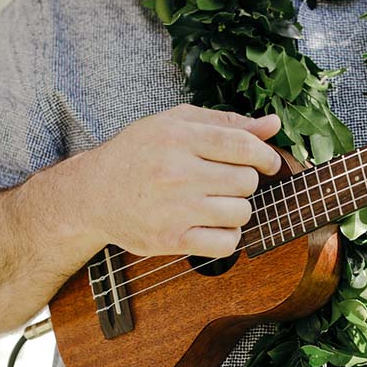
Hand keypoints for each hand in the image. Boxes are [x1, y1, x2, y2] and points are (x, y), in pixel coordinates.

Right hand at [85, 104, 281, 257]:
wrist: (92, 193)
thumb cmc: (139, 153)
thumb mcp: (175, 124)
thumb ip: (226, 122)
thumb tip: (274, 125)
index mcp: (178, 137)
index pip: (242, 145)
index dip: (265, 156)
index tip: (268, 163)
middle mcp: (176, 171)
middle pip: (246, 181)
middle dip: (246, 183)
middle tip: (228, 183)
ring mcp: (174, 208)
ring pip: (241, 213)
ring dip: (238, 211)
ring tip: (219, 204)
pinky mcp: (171, 239)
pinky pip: (226, 244)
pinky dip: (229, 237)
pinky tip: (214, 226)